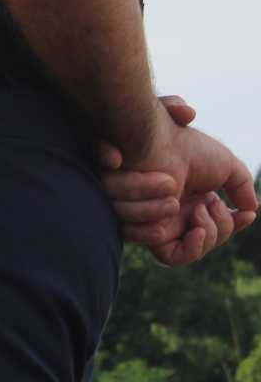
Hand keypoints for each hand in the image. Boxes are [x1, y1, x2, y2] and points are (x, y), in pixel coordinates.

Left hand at [101, 100, 257, 265]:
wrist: (161, 142)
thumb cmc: (189, 148)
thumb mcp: (226, 166)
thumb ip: (240, 187)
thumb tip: (250, 209)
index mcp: (193, 199)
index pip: (217, 227)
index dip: (234, 226)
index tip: (246, 214)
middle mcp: (176, 213)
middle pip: (207, 241)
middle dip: (222, 228)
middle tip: (213, 203)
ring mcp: (161, 221)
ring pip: (192, 250)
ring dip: (207, 234)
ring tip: (200, 208)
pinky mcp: (147, 229)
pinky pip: (169, 256)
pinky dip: (191, 248)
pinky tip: (197, 228)